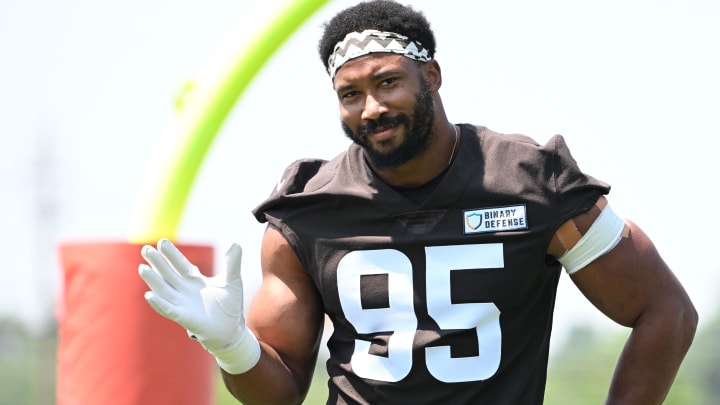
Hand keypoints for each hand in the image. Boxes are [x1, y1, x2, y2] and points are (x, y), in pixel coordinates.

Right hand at [139, 239, 259, 373]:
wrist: (231, 330)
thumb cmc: (230, 306)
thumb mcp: (232, 280)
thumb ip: (232, 263)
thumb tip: (235, 243)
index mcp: (194, 280)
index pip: (180, 264)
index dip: (171, 254)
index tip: (162, 241)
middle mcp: (184, 290)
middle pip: (167, 273)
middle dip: (157, 262)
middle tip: (146, 248)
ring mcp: (182, 303)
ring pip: (163, 289)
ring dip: (153, 279)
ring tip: (142, 267)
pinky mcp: (183, 317)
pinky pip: (167, 309)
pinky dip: (158, 303)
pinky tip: (149, 294)